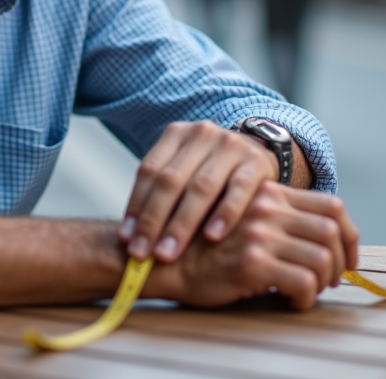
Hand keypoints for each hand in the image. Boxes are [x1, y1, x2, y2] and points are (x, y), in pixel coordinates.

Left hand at [119, 120, 280, 262]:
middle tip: (142, 253)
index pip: (149, 171)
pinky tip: (212, 237)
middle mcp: (202, 134)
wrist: (259, 150)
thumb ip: (162, 193)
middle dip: (153, 221)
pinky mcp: (257, 162)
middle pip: (171, 180)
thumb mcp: (185, 169)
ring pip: (201, 187)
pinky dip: (224, 214)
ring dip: (182, 224)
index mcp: (176, 134)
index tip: (126, 239)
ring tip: (168, 252)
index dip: (136, 206)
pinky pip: (238, 190)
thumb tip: (131, 237)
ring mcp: (231, 145)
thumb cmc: (213, 171)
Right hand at [147, 183, 359, 309]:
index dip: (349, 234)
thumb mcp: (243, 217)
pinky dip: (306, 298)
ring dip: (324, 281)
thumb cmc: (206, 246)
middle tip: (331, 280)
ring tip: (310, 292)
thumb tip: (320, 238)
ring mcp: (260, 234)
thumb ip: (275, 217)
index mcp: (269, 193)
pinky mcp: (252, 263)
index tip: (347, 257)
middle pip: (332, 230)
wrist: (165, 260)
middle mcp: (268, 208)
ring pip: (322, 258)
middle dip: (340, 261)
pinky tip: (291, 302)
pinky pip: (303, 283)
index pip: (332, 205)